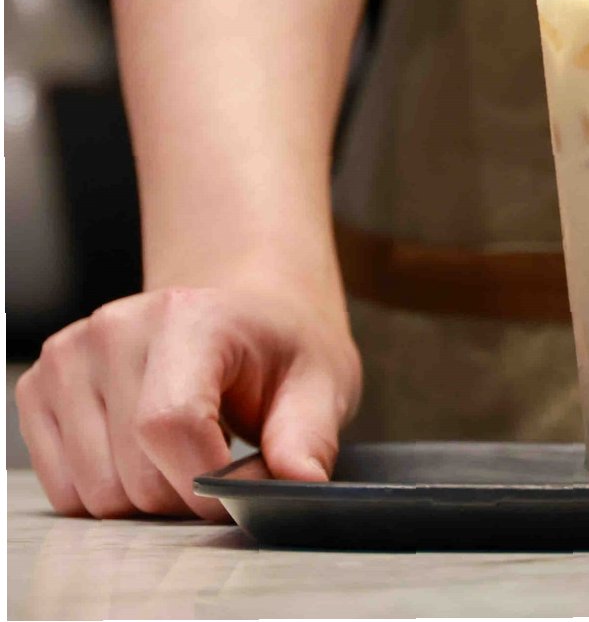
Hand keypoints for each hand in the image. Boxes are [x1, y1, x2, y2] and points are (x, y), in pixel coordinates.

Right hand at [15, 282, 360, 519]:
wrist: (239, 316)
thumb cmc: (278, 349)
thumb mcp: (321, 382)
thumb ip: (308, 436)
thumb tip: (302, 485)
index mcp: (189, 316)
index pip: (170, 425)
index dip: (209, 482)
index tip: (245, 490)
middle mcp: (115, 329)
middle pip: (134, 474)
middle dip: (188, 496)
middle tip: (226, 466)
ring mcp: (68, 357)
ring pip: (96, 493)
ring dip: (149, 499)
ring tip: (190, 455)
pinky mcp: (39, 387)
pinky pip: (64, 489)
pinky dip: (110, 491)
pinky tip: (147, 454)